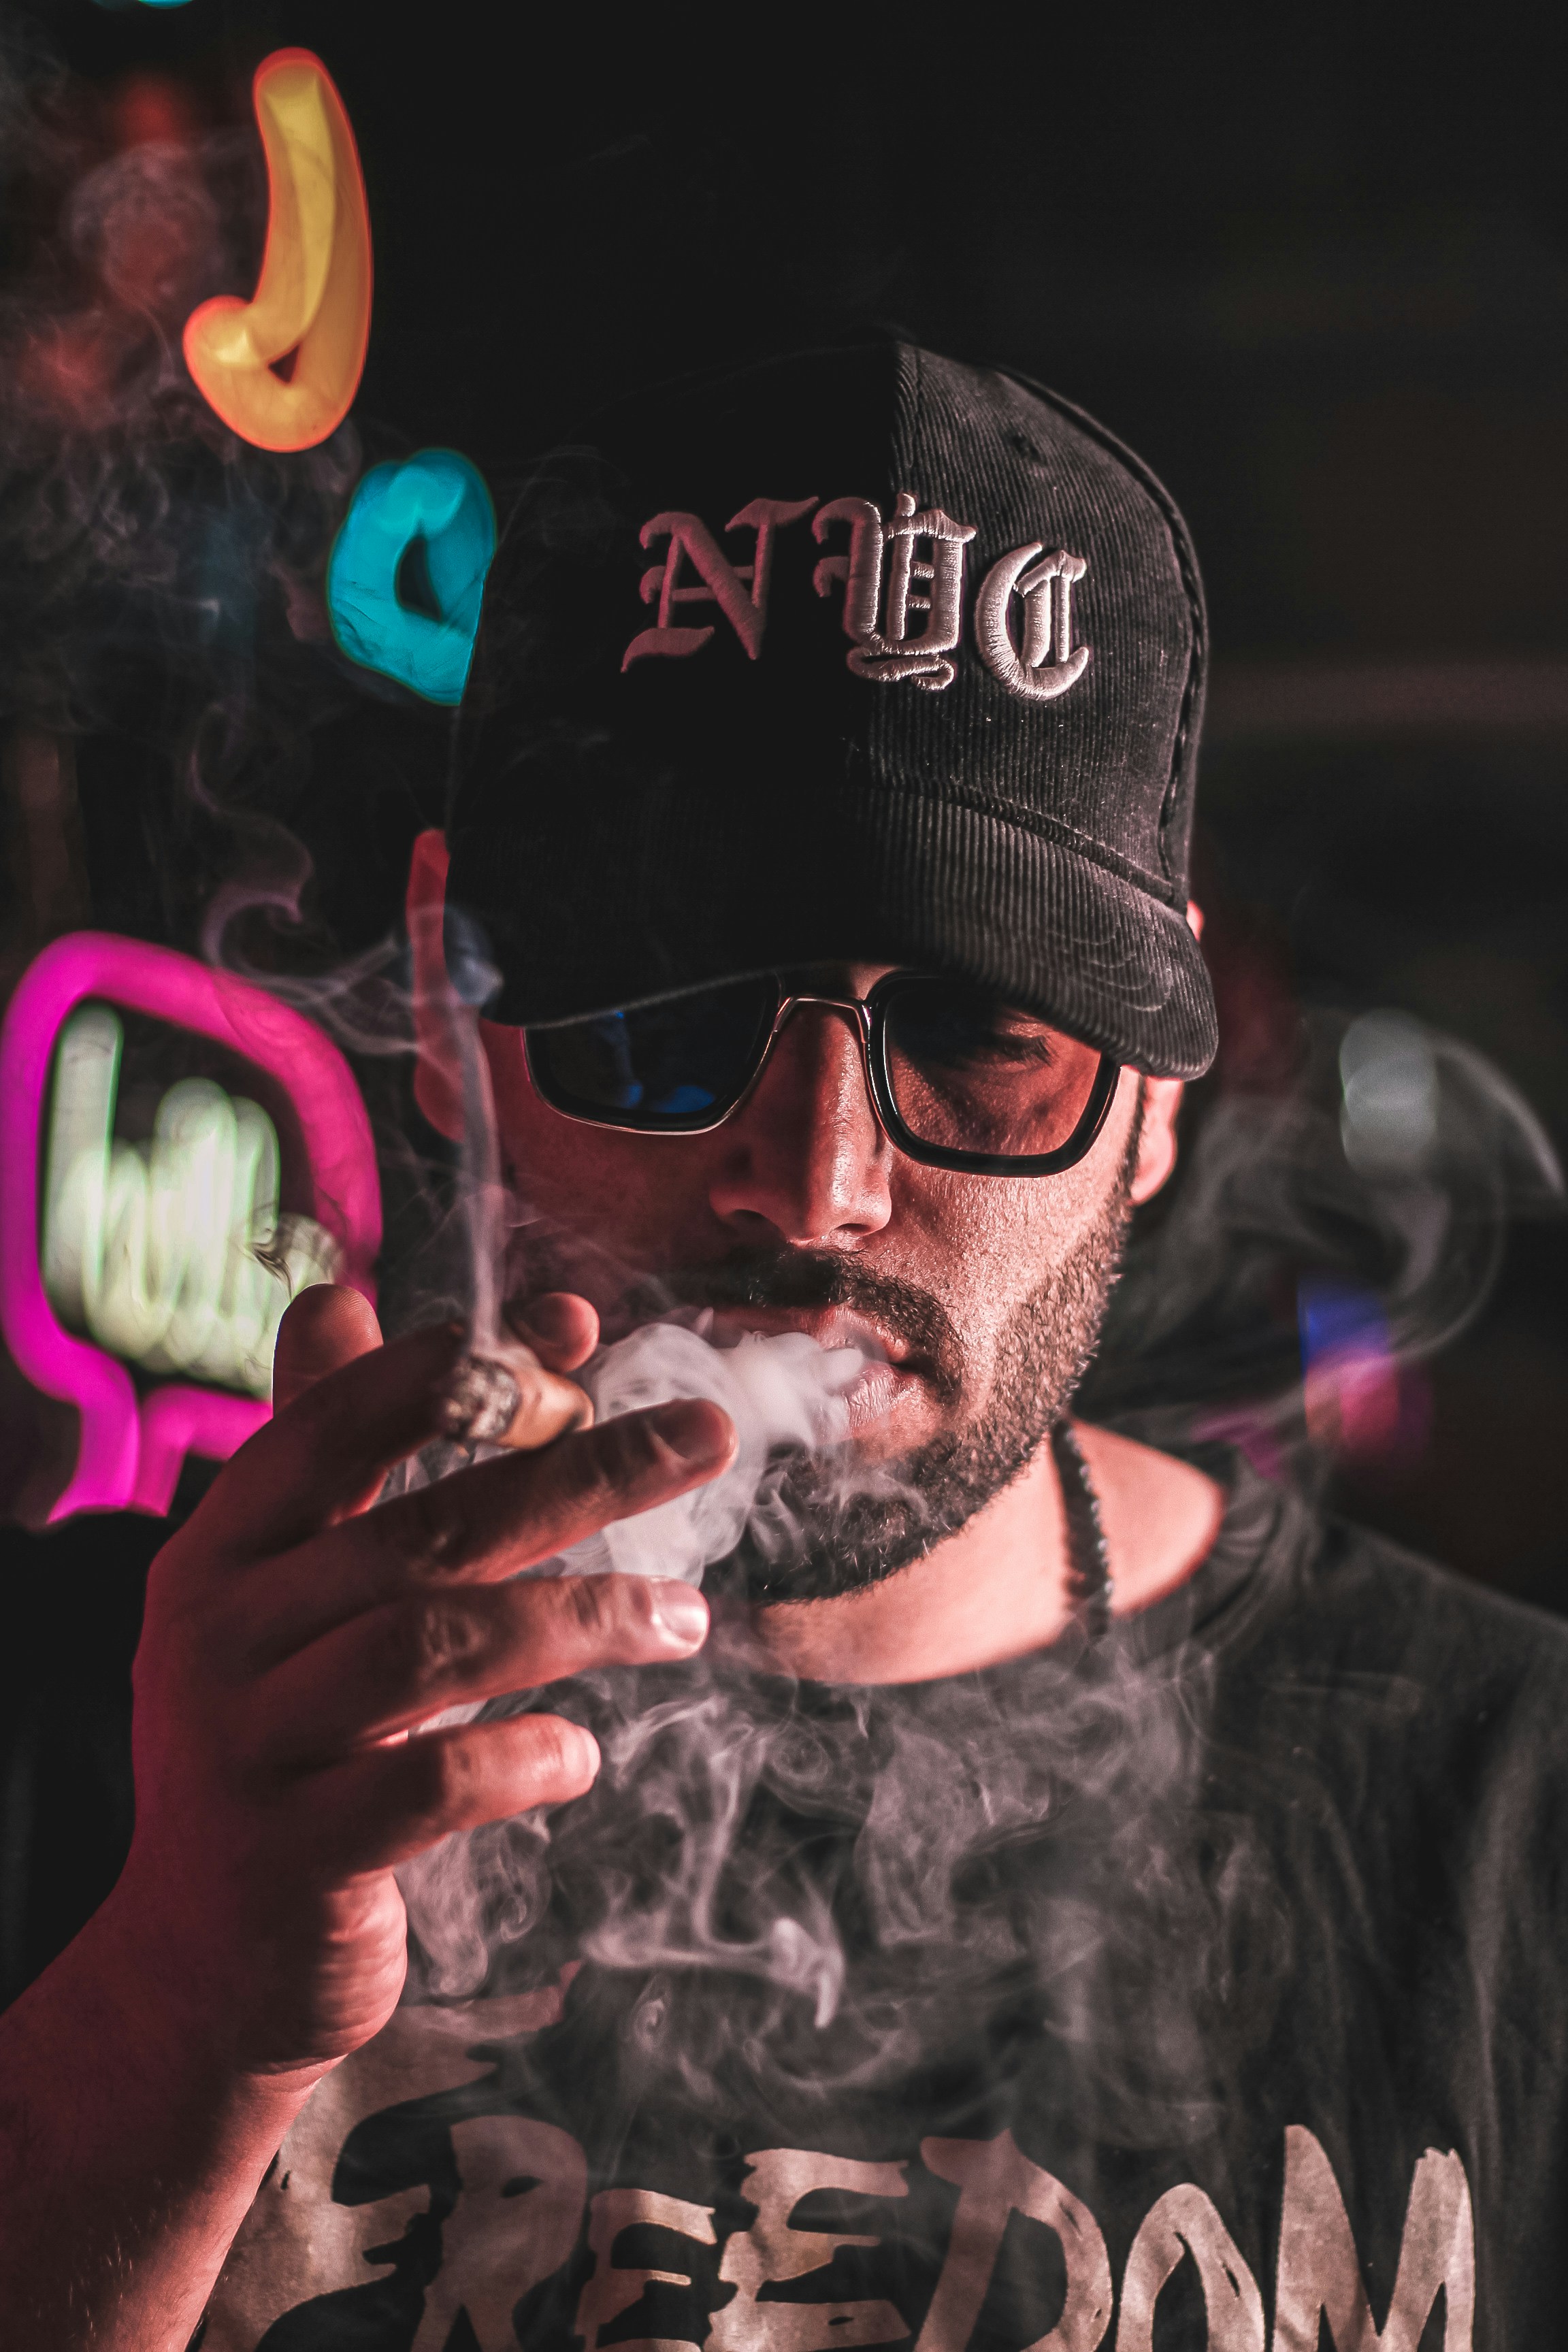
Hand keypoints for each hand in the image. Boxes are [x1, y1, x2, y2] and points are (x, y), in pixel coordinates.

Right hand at [105, 1284, 734, 2086]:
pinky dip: (525, 1756)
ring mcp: (250, 1747)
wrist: (198, 1962)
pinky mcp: (297, 1857)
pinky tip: (581, 1754)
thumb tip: (343, 1297)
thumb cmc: (276, 1740)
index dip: (459, 1372)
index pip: (335, 1425)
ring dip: (582, 1614)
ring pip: (435, 1644)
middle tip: (705, 1435)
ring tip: (685, 1614)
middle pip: (425, 1527)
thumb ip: (323, 1456)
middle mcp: (219, 1634)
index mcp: (221, 1550)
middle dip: (582, 1470)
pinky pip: (433, 1783)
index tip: (579, 1331)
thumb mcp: (271, 1592)